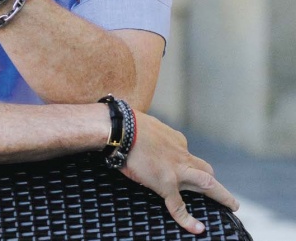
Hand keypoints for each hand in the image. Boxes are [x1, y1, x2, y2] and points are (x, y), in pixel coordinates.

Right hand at [121, 111, 238, 234]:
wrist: (122, 129)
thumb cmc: (127, 124)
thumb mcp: (146, 124)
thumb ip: (152, 133)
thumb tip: (143, 132)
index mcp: (176, 142)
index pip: (185, 154)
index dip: (183, 162)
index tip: (174, 166)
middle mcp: (181, 156)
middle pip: (205, 169)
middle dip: (213, 181)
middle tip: (221, 192)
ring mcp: (177, 171)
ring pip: (207, 184)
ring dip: (221, 195)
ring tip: (232, 205)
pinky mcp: (166, 184)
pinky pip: (178, 206)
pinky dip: (187, 219)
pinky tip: (197, 229)